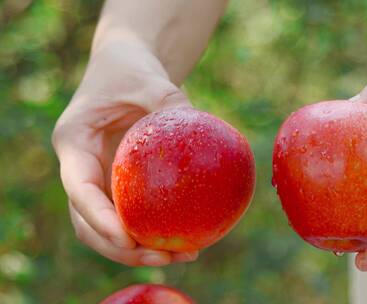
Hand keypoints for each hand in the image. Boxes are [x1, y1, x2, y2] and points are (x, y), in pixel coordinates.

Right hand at [52, 42, 197, 265]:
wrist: (126, 69)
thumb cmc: (131, 70)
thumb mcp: (149, 78)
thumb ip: (170, 101)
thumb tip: (204, 129)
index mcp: (74, 143)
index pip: (80, 190)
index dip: (99, 220)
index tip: (127, 239)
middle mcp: (82, 168)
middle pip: (88, 222)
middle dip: (121, 248)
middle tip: (163, 258)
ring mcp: (100, 180)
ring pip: (108, 228)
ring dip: (138, 250)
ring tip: (183, 257)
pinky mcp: (120, 184)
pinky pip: (132, 215)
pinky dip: (153, 232)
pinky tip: (188, 241)